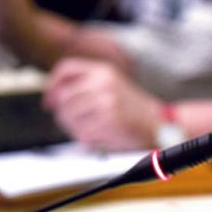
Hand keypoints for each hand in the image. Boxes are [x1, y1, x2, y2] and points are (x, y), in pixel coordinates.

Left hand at [43, 58, 163, 149]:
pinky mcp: (109, 123)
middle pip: (64, 98)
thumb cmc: (135, 110)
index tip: (49, 102)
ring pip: (70, 117)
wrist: (162, 125)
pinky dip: (85, 140)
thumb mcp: (114, 86)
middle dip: (63, 114)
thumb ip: (87, 86)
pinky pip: (82, 133)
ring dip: (73, 129)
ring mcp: (106, 103)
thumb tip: (54, 98)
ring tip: (86, 133)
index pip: (66, 70)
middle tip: (71, 124)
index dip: (52, 87)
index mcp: (104, 71)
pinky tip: (96, 139)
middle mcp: (104, 84)